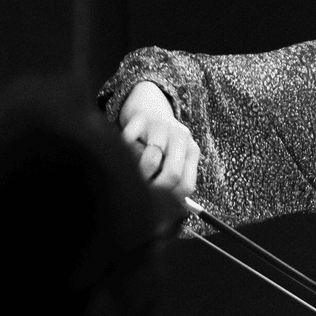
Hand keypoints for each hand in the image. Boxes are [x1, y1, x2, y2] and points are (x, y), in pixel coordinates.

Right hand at [119, 81, 200, 200]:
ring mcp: (161, 126)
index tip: (157, 205)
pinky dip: (123, 151)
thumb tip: (167, 212)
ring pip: (149, 160)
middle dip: (154, 189)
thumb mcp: (174, 157)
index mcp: (192, 150)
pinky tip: (125, 150)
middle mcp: (181, 136)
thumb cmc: (160, 141)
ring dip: (138, 169)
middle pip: (172, 174)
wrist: (148, 103)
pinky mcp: (140, 118)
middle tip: (141, 192)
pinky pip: (128, 143)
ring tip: (133, 167)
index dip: (170, 199)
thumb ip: (173, 181)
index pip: (186, 185)